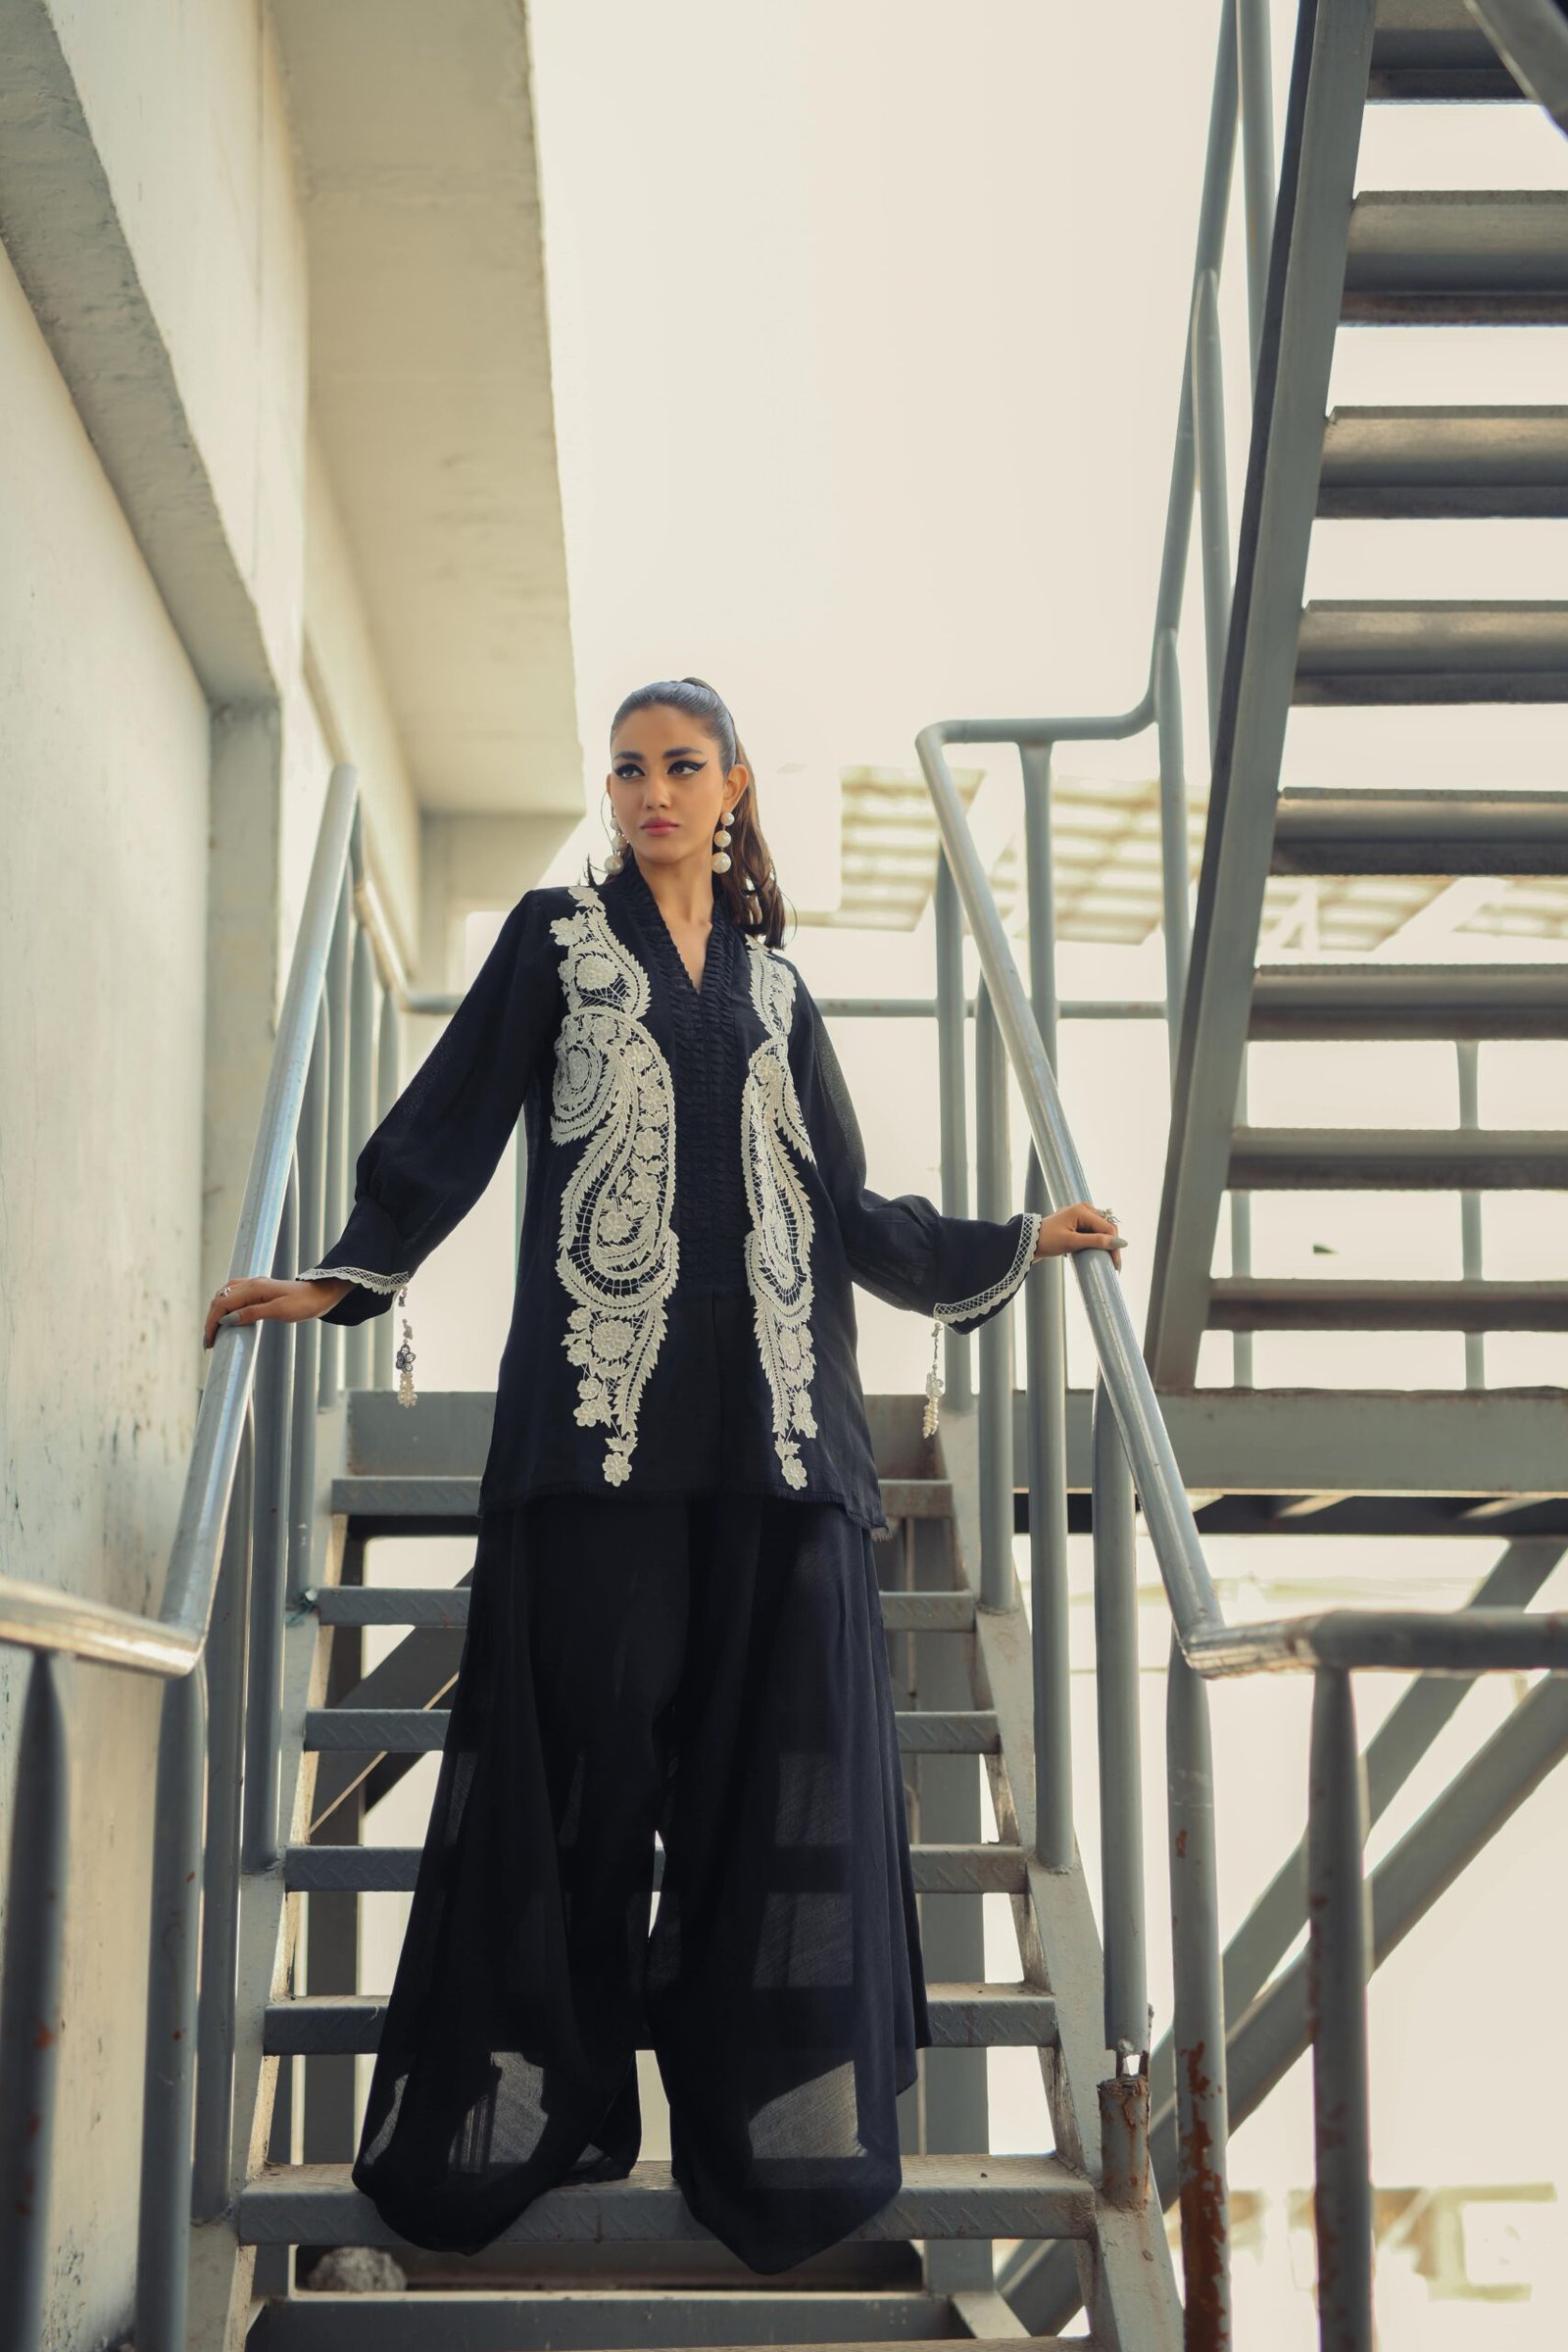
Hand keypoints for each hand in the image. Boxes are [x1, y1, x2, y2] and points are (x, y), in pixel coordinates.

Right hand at [204, 1275, 350, 1349]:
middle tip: (209, 1342)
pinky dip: (225, 1307)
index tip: (209, 1341)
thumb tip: (228, 1320)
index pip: (222, 1304)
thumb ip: (252, 1313)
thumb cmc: (303, 1303)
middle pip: (219, 1299)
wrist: (319, 1294)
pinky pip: (234, 1295)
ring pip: (224, 1296)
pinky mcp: (258, 1289)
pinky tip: (225, 1318)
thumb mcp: (279, 1311)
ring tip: (213, 1333)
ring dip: (216, 1313)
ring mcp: (253, 1285)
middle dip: (210, 1320)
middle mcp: (250, 1283)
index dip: (212, 1323)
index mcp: (253, 1288)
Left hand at [1033, 1203, 1123, 1272]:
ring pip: (1101, 1230)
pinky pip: (1092, 1231)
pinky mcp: (1076, 1222)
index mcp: (1082, 1210)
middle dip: (1111, 1245)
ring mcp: (1080, 1215)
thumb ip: (1096, 1241)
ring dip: (1104, 1244)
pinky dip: (1096, 1242)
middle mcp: (1083, 1209)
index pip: (1108, 1227)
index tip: (1116, 1265)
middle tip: (1114, 1266)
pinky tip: (1096, 1254)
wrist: (1026, 1242)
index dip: (1115, 1245)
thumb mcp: (1072, 1242)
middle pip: (1106, 1227)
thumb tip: (1121, 1243)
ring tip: (1107, 1261)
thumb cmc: (1046, 1241)